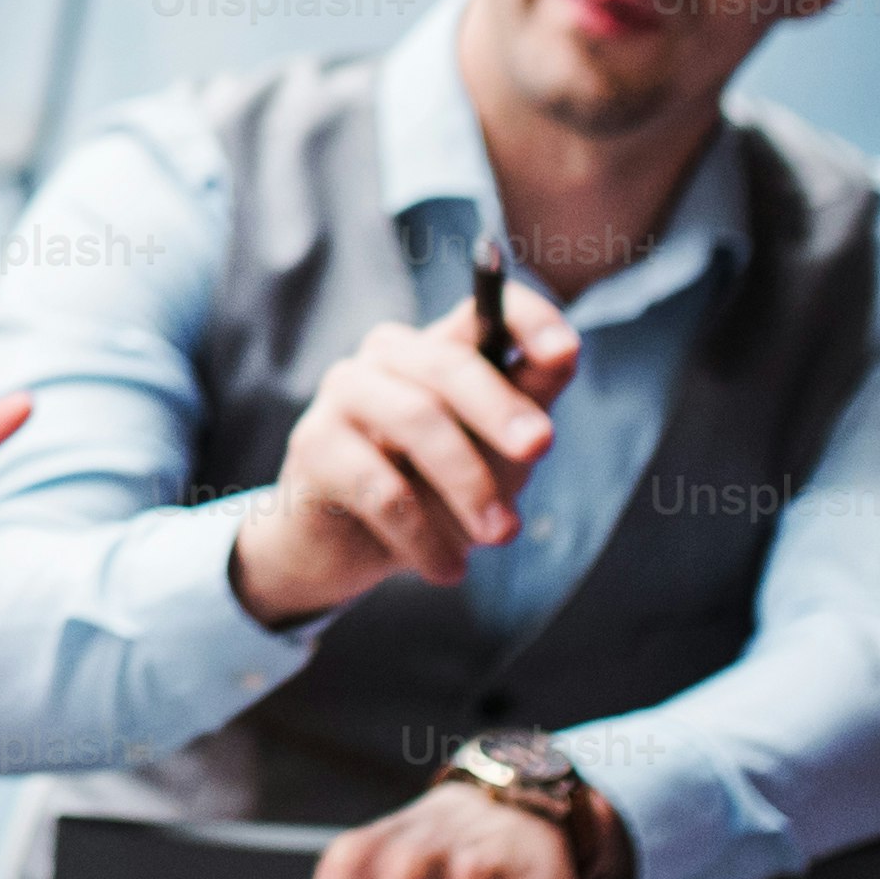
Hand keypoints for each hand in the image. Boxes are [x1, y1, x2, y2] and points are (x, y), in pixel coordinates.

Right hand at [229, 284, 576, 628]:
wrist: (342, 547)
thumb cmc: (432, 489)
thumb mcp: (494, 453)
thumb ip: (527, 406)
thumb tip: (564, 356)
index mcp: (438, 348)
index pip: (482, 309)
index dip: (526, 317)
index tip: (566, 349)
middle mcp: (386, 357)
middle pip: (447, 364)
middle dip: (500, 406)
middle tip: (540, 449)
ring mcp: (343, 394)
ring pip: (416, 420)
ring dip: (469, 484)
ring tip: (500, 536)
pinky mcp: (314, 445)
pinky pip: (381, 489)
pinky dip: (425, 536)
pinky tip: (447, 569)